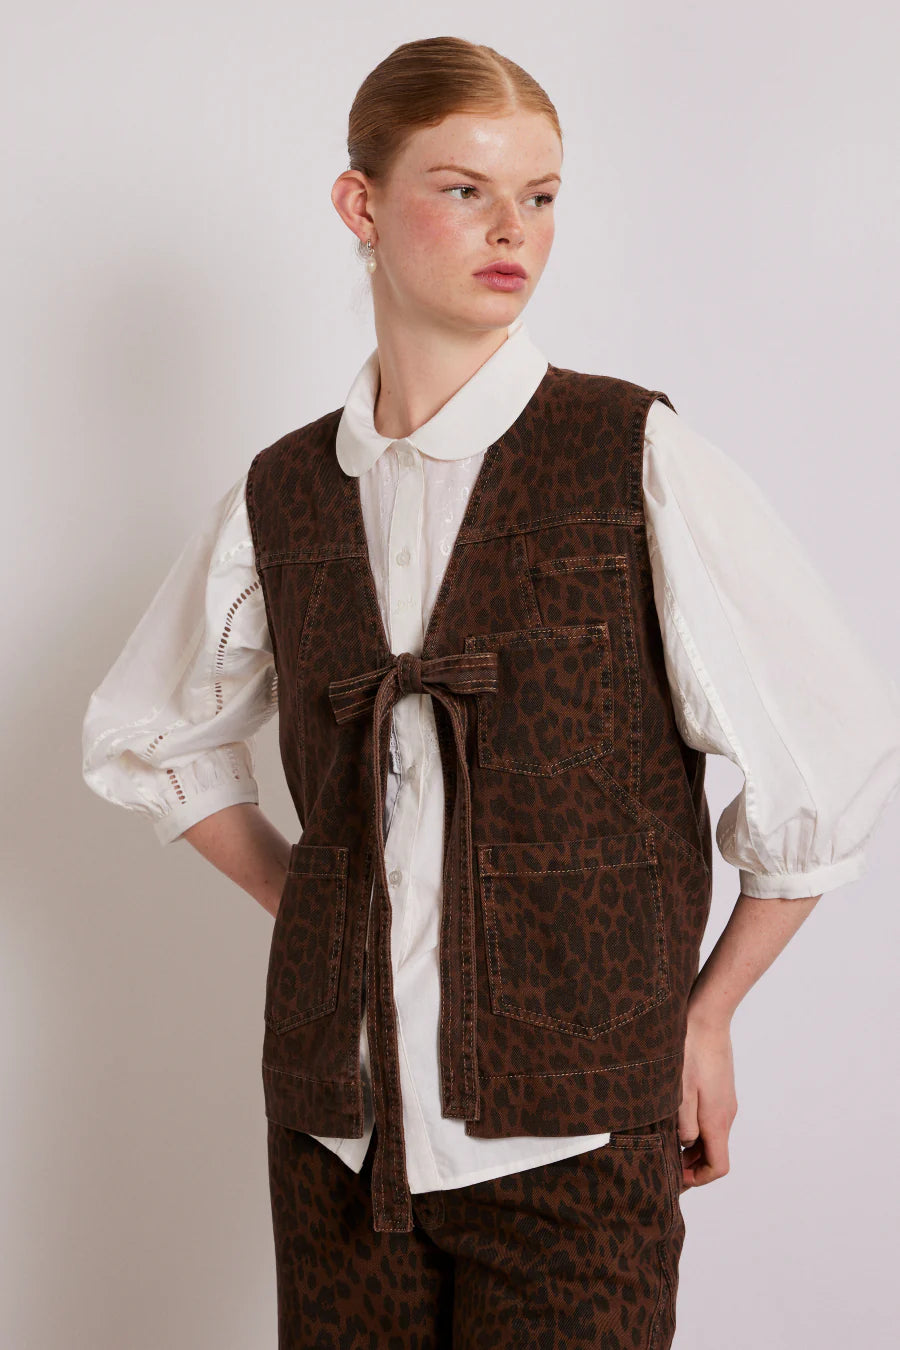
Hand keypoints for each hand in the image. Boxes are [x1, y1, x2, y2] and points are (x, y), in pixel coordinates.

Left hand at [677, 1009, 737, 1189]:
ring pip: (713, 1136)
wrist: (707, 1018)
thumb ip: (684, 1125)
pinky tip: (676, 1117)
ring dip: (694, 1146)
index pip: (718, 1166)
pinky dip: (697, 1128)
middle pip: (715, 1154)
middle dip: (693, 1165)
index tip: (676, 1177)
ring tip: (667, 1141)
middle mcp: (726, 1114)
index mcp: (717, 1120)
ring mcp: (726, 1101)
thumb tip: (687, 1144)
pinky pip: (712, 1119)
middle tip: (666, 1162)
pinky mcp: (721, 1089)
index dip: (698, 1178)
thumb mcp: (679, 1092)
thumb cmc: (689, 1052)